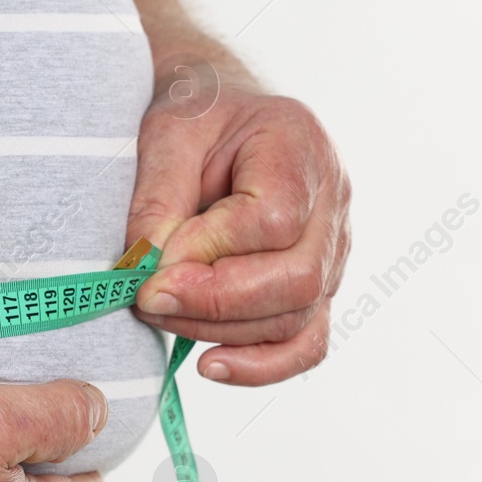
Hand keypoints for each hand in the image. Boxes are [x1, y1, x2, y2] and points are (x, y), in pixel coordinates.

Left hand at [127, 66, 350, 385]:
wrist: (227, 115)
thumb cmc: (200, 118)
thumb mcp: (166, 133)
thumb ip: (159, 196)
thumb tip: (150, 266)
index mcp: (299, 148)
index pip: (272, 220)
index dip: (209, 251)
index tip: (153, 263)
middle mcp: (332, 204)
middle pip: (297, 280)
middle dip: (215, 301)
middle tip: (149, 299)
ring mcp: (333, 252)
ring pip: (298, 319)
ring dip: (220, 330)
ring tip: (160, 314)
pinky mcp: (318, 289)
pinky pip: (307, 343)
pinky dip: (260, 365)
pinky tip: (210, 365)